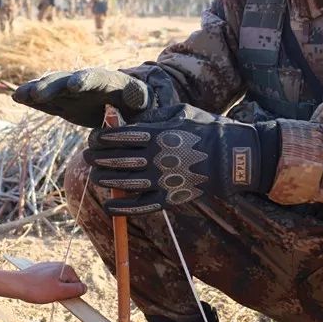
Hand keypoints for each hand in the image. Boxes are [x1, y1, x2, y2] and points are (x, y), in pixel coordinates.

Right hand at [12, 68, 151, 127]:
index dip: (85, 80)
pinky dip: (34, 98)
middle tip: (37, 93)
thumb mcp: (147, 108)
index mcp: (112, 82)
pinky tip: (18, 97)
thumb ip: (142, 108)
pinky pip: (48, 100)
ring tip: (19, 95)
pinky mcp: (65, 102)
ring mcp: (74, 92)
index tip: (74, 85)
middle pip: (69, 80)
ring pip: (54, 87)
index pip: (97, 77)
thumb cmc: (144, 108)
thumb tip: (137, 111)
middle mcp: (89, 83)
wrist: (131, 106)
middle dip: (53, 86)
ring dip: (37, 89)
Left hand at [14, 262, 85, 303]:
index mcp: (66, 268)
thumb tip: (85, 288)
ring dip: (53, 291)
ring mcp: (50, 267)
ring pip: (58, 284)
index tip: (60, 298)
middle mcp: (59, 265)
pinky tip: (38, 291)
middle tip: (50, 296)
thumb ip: (75, 290)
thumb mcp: (59, 292)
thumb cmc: (37, 289)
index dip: (70, 295)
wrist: (15, 284)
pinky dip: (45, 288)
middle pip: (68, 284)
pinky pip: (49, 282)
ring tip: (42, 294)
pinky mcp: (41, 271)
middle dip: (61, 292)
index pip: (77, 285)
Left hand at [84, 104, 278, 215]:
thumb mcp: (180, 112)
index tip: (93, 138)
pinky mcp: (171, 198)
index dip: (100, 137)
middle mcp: (156, 157)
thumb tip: (130, 118)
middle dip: (97, 158)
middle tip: (87, 156)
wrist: (235, 157)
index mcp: (158, 134)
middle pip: (116, 159)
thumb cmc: (208, 129)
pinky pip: (141, 206)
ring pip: (123, 182)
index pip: (118, 136)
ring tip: (95, 176)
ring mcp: (163, 180)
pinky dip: (122, 208)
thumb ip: (153, 115)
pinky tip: (109, 207)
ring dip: (104, 180)